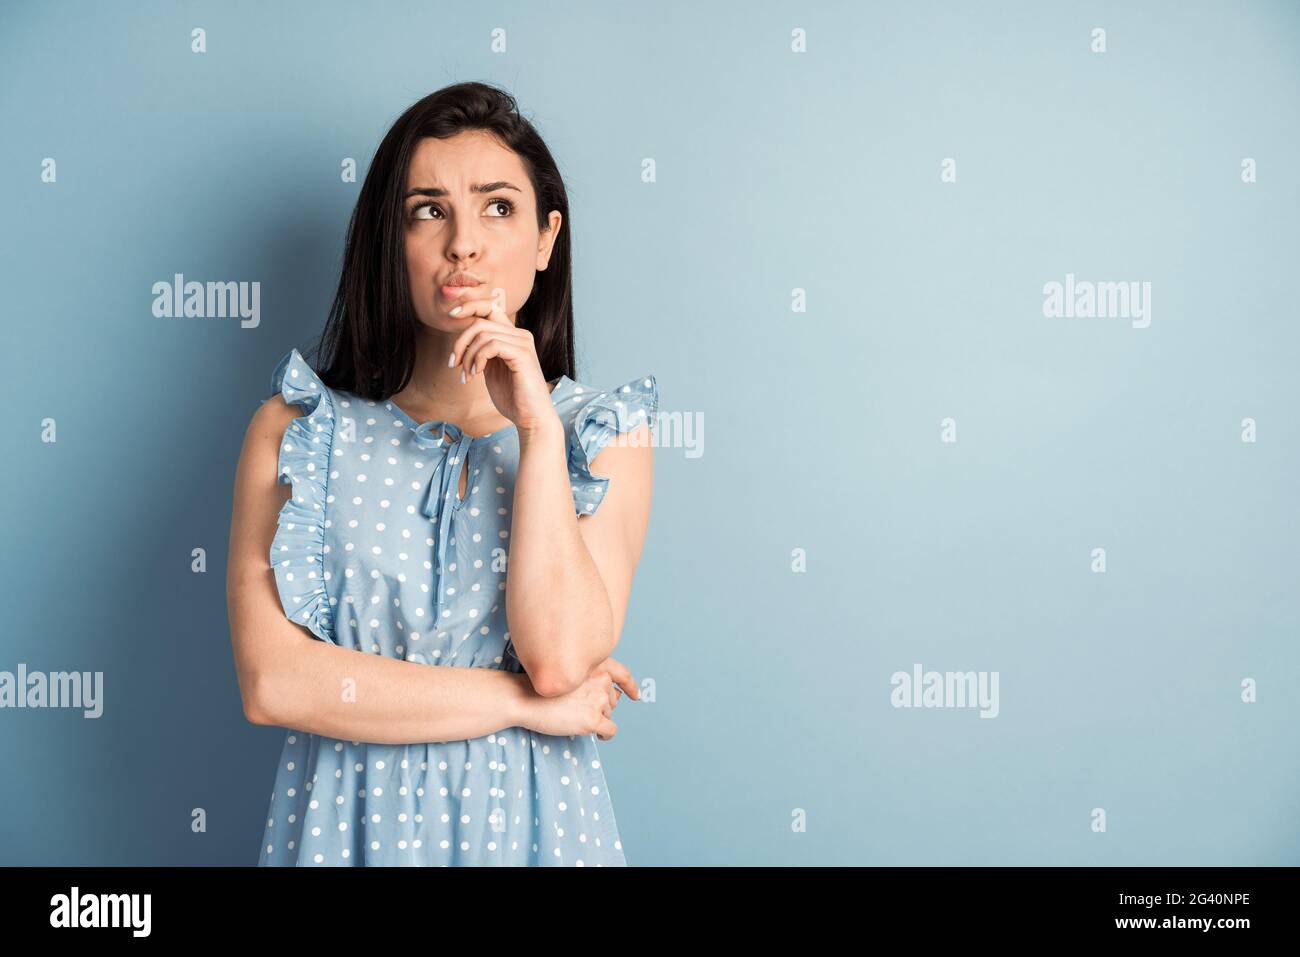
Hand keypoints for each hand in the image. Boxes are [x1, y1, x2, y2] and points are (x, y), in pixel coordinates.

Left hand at [447, 286, 556, 431]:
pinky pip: (491, 345)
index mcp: (513, 336)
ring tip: (466, 375)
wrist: (530, 418)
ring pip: (482, 333)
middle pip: (481, 321)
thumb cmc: (512, 396)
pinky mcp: (522, 354)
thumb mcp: (491, 369)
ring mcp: (523, 343)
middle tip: (453, 363)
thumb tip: (462, 339)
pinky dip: (477, 359)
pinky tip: (475, 374)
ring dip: (468, 356)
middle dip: (460, 341)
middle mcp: (520, 334)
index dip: (469, 306)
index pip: (490, 308)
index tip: (450, 316)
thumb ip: (482, 351)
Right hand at [522, 658, 639, 740]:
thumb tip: (610, 695)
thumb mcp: (568, 671)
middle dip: (601, 706)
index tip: (635, 695)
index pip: (622, 674)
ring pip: (609, 714)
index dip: (630, 686)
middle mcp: (601, 680)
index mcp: (595, 665)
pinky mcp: (593, 719)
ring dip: (598, 718)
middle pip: (612, 699)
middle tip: (579, 709)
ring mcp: (598, 700)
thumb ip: (590, 678)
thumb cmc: (541, 686)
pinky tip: (598, 736)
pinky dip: (606, 735)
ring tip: (577, 718)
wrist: (523, 697)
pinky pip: (610, 730)